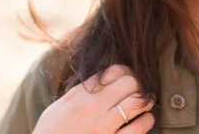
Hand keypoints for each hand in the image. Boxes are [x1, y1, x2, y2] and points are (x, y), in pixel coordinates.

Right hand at [33, 64, 154, 133]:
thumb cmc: (52, 132)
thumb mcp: (61, 105)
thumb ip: (82, 92)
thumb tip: (102, 80)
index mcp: (81, 95)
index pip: (113, 71)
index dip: (126, 72)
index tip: (127, 78)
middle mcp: (93, 108)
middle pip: (130, 83)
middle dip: (138, 86)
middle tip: (138, 92)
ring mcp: (103, 127)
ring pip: (138, 102)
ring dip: (145, 102)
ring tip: (143, 106)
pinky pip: (138, 129)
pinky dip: (145, 122)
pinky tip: (143, 122)